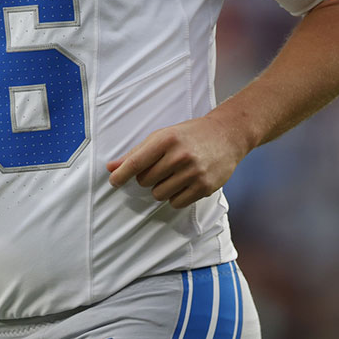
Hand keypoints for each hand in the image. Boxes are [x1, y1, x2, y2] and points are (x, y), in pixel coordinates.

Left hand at [107, 112, 252, 208]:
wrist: (227, 135)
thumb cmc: (189, 135)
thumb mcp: (162, 136)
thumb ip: (136, 153)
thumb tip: (111, 167)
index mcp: (166, 139)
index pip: (136, 162)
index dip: (121, 175)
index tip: (113, 182)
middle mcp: (179, 156)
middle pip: (145, 181)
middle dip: (147, 177)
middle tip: (161, 167)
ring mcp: (193, 172)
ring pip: (159, 194)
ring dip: (161, 188)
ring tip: (174, 175)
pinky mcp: (204, 187)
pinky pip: (176, 203)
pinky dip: (175, 197)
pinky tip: (185, 183)